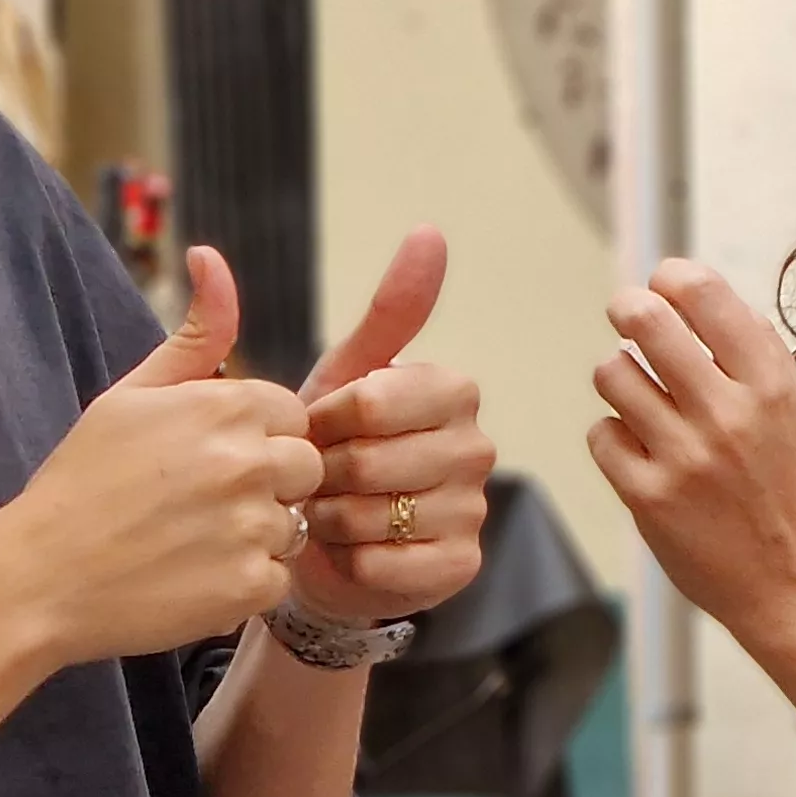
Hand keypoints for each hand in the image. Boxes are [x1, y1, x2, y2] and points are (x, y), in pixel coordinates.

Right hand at [0, 246, 319, 665]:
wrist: (38, 578)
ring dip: (255, 535)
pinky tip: (192, 577)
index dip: (255, 438)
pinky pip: (278, 577)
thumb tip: (212, 256)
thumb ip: (195, 332)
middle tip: (200, 504)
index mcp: (227, 404)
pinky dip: (243, 582)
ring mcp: (253, 525)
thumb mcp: (132, 393)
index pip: (291, 414)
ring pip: (294, 524)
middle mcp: (249, 460)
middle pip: (306, 468)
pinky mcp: (250, 586)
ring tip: (190, 542)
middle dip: (267, 484)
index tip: (206, 460)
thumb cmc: (83, 481)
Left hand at [289, 227, 495, 624]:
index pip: (372, 400)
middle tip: (319, 478)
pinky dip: (351, 561)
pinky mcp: (460, 566)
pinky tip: (350, 552)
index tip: (318, 426)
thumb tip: (430, 230)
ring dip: (332, 521)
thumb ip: (390, 310)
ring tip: (331, 514)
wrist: (325, 544)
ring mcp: (474, 509)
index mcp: (454, 390)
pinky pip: (387, 564)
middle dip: (324, 474)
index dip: (325, 420)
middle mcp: (477, 446)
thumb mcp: (348, 373)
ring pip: (376, 516)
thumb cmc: (334, 448)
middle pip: (370, 461)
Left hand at [586, 259, 795, 667]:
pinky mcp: (647, 497)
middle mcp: (726, 415)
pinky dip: (615, 436)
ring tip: (639, 394)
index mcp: (771, 387)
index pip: (706, 297)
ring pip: (613, 375)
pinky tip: (639, 449)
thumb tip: (711, 303)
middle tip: (629, 314)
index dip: (673, 277)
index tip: (665, 282)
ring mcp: (683, 457)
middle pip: (647, 323)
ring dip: (620, 376)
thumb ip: (763, 360)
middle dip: (630, 308)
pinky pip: (602, 435)